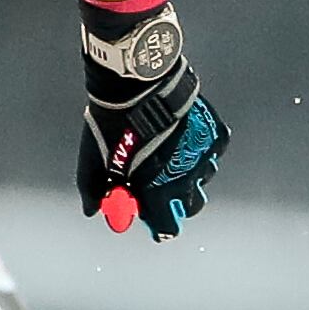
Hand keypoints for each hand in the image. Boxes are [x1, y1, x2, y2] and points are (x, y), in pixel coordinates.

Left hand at [78, 6, 224, 239]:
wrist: (137, 83)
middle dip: (176, 200)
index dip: (159, 224)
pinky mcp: (214, 134)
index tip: (152, 218)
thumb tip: (94, 211)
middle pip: (190, 205)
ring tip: (168, 153)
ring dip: (188, 172)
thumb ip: (95, 192)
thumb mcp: (94, 162)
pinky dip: (199, 148)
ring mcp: (203, 155)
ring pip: (202, 177)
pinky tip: (181, 135)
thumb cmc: (113, 124)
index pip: (168, 226)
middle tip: (161, 187)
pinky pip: (211, 151)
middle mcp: (187, 178)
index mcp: (159, 190)